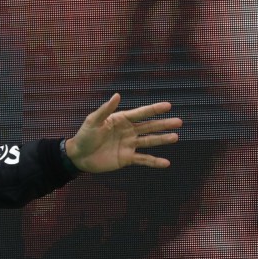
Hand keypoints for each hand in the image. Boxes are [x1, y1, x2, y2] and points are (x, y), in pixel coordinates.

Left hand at [64, 94, 181, 172]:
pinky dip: (154, 162)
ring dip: (162, 139)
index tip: (168, 105)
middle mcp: (128, 131)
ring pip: (149, 141)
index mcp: (120, 120)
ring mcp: (129, 145)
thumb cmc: (84, 135)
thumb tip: (117, 95)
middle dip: (163, 124)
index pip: (140, 113)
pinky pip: (143, 160)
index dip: (154, 109)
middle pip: (149, 127)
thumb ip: (106, 110)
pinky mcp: (127, 158)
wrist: (78, 156)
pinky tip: (166, 163)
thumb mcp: (93, 121)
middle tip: (179, 122)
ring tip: (175, 137)